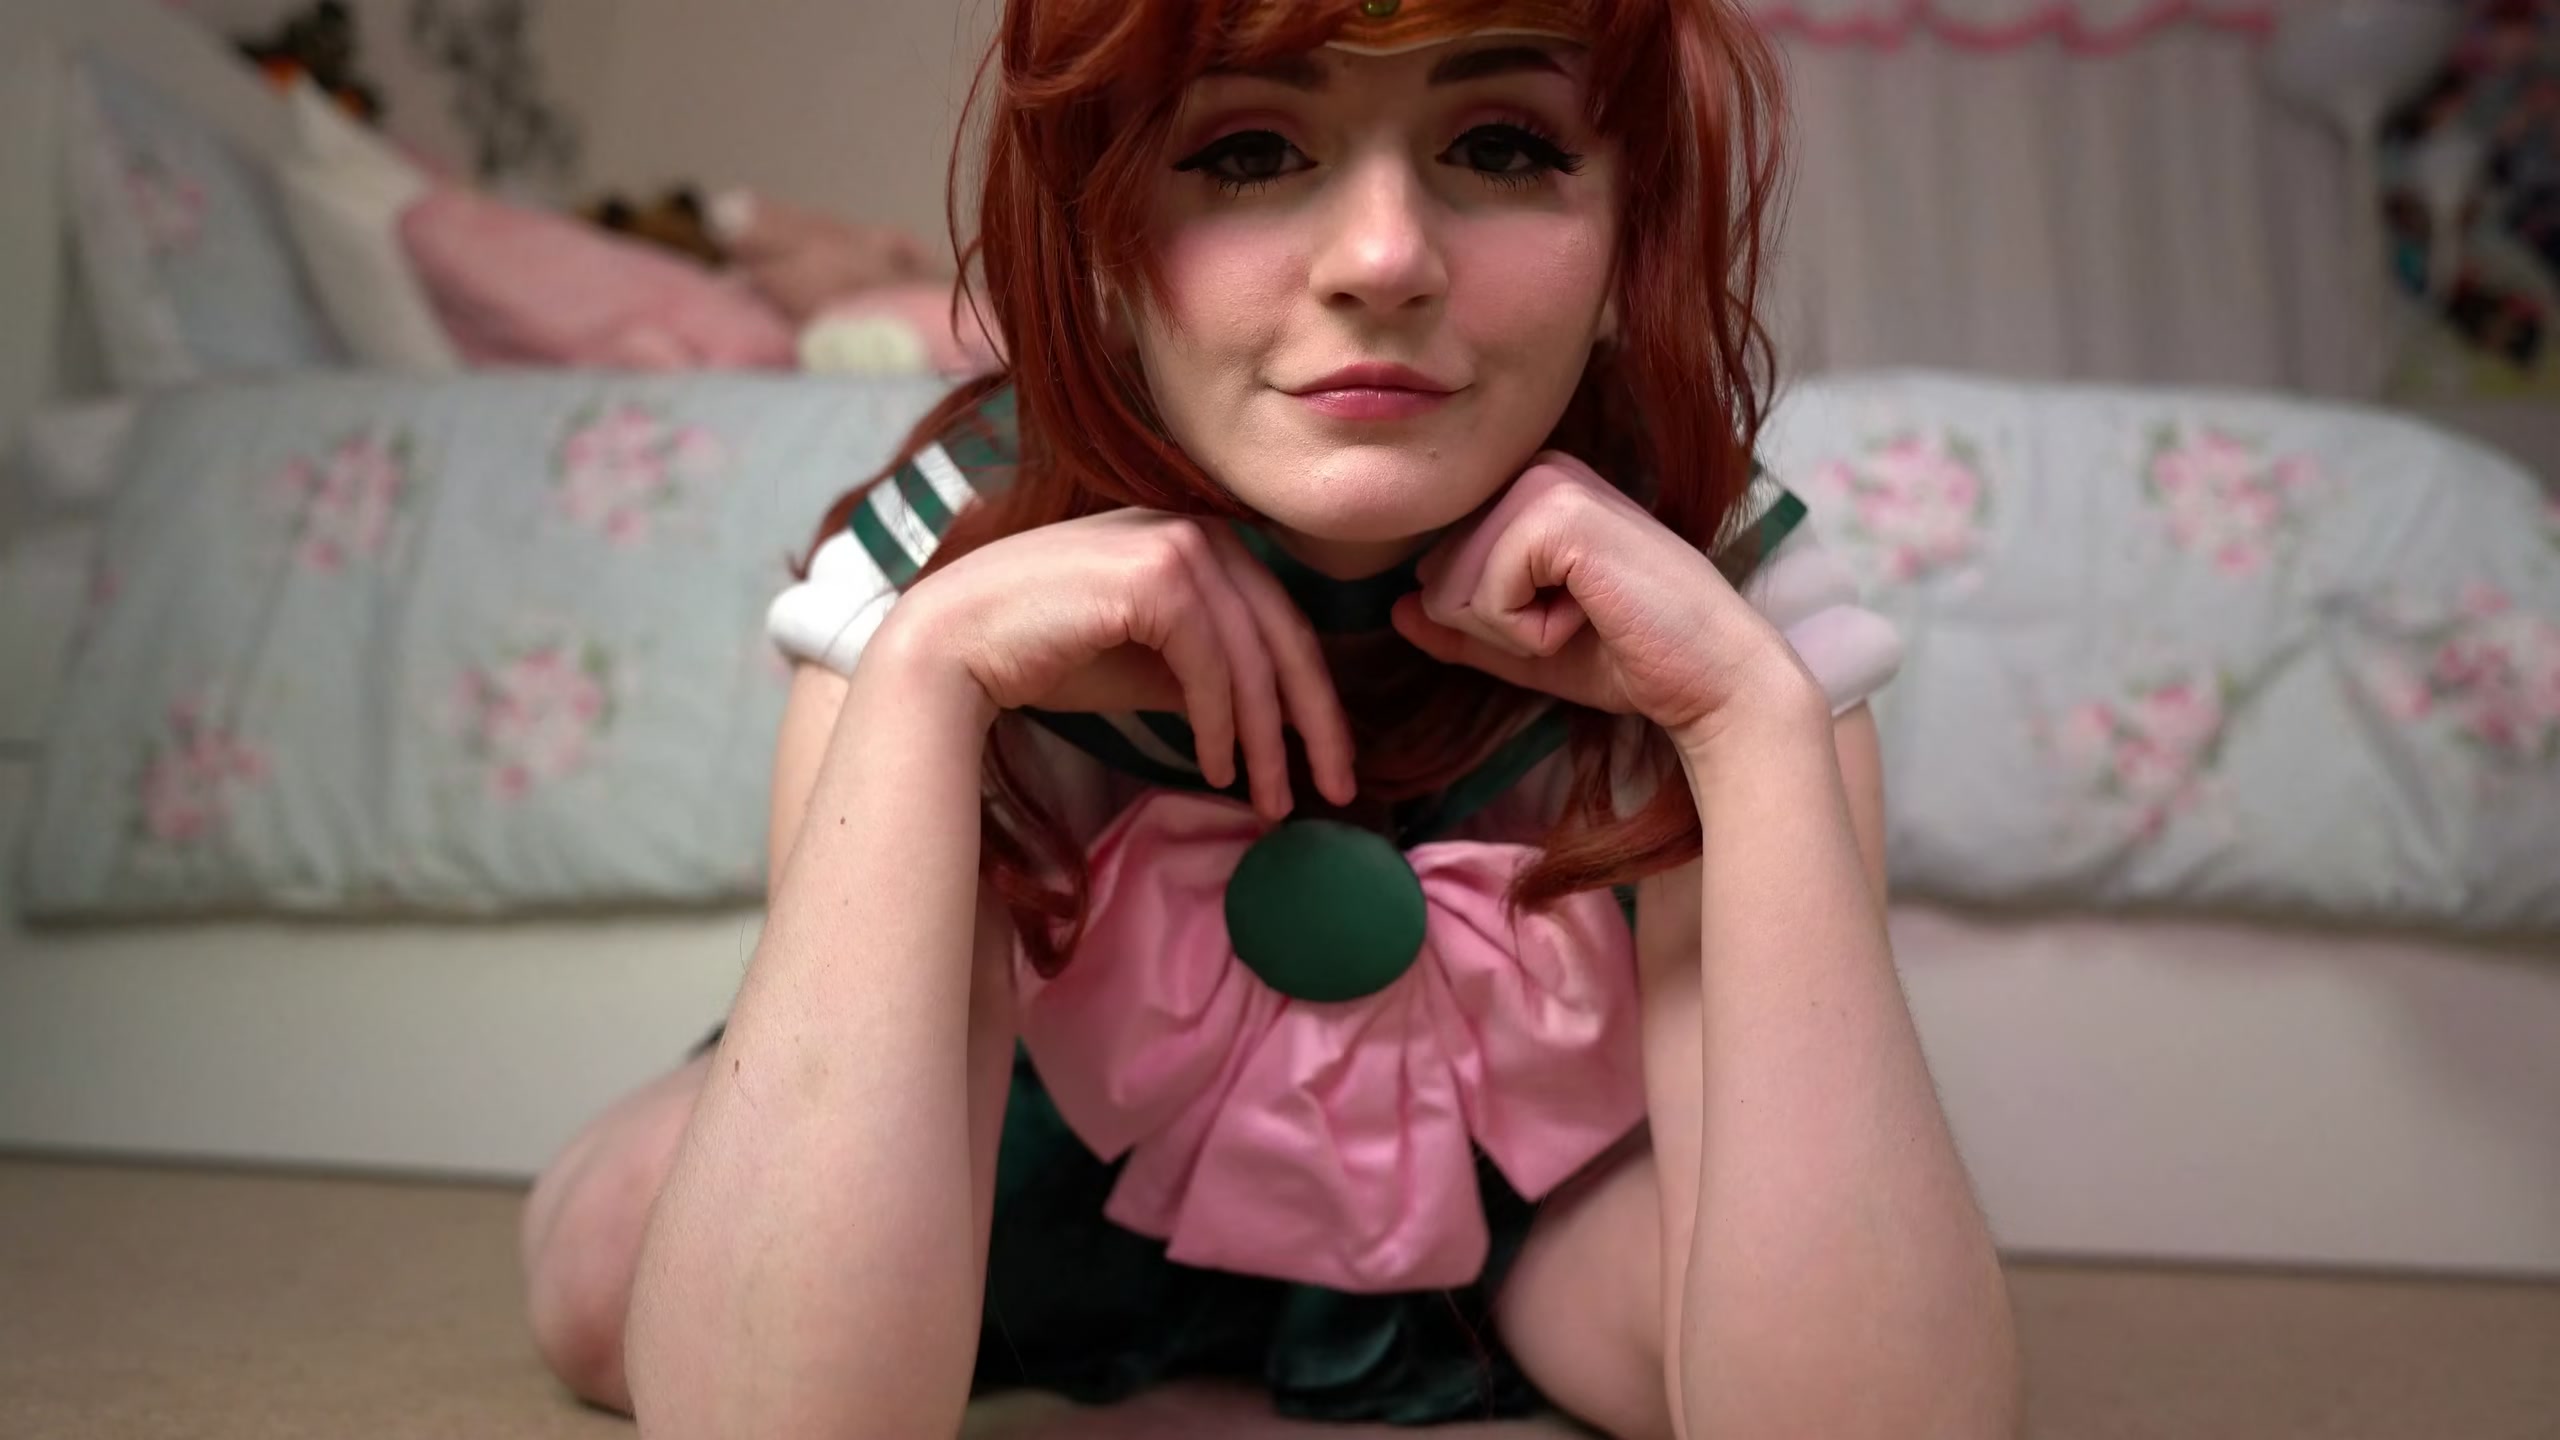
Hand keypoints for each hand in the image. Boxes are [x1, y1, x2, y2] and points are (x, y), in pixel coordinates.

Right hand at [878, 511, 1356, 819]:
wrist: (956, 642)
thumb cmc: (1047, 654)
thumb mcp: (1149, 666)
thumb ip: (1209, 676)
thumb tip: (1270, 722)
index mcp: (1202, 541)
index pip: (1280, 622)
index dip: (1312, 696)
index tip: (1329, 762)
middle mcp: (1199, 529)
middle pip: (1285, 637)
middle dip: (1315, 723)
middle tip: (1337, 790)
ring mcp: (1178, 542)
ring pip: (1253, 658)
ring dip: (1266, 740)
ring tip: (1269, 799)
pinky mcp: (1155, 573)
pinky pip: (1213, 663)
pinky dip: (1223, 723)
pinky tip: (1215, 767)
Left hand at [1390, 452, 1817, 749]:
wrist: (1712, 679)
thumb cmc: (1629, 657)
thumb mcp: (1526, 646)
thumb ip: (1461, 628)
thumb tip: (1394, 608)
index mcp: (1528, 487)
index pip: (1436, 568)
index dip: (1490, 622)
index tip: (1568, 616)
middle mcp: (1534, 469)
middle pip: (1435, 576)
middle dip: (1498, 627)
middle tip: (1580, 619)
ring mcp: (1547, 482)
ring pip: (1453, 588)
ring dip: (1516, 632)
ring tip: (1587, 615)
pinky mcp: (1558, 514)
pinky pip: (1485, 598)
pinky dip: (1533, 633)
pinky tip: (1591, 615)